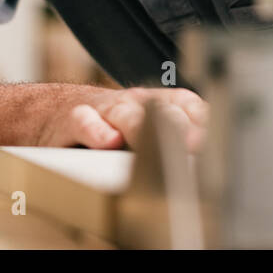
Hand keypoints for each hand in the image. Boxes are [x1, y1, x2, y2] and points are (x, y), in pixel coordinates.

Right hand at [35, 87, 208, 152]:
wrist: (54, 111)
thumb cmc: (109, 125)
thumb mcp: (144, 127)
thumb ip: (173, 142)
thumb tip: (206, 168)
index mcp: (158, 105)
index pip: (189, 107)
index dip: (204, 123)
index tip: (218, 143)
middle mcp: (136, 104)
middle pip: (163, 110)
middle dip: (182, 127)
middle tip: (197, 146)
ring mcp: (106, 109)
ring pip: (127, 114)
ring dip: (144, 127)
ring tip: (158, 143)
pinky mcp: (75, 119)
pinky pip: (86, 121)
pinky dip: (97, 131)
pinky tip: (108, 142)